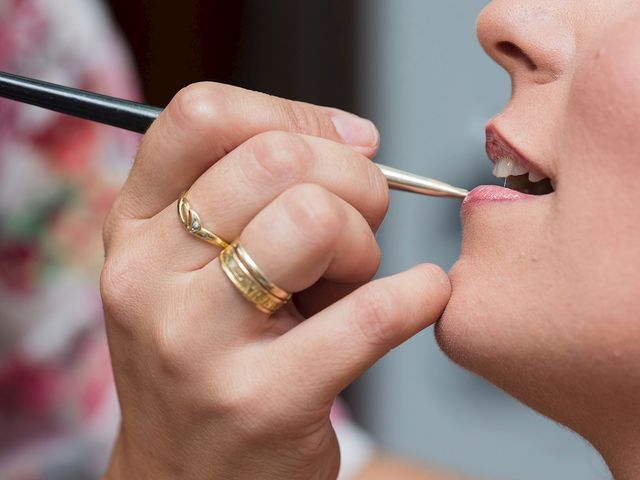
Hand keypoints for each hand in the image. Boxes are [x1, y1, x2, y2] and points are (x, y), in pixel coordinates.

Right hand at [100, 82, 450, 478]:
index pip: (201, 116)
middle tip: (362, 218)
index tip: (341, 142)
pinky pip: (369, 315)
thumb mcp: (194, 267)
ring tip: (356, 278)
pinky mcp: (262, 401)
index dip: (289, 112)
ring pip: (315, 221)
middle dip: (351, 178)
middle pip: (276, 160)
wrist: (189, 479)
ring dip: (366, 242)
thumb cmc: (210, 356)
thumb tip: (355, 135)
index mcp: (133, 230)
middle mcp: (149, 278)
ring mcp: (197, 343)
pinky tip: (420, 297)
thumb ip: (254, 192)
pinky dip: (417, 295)